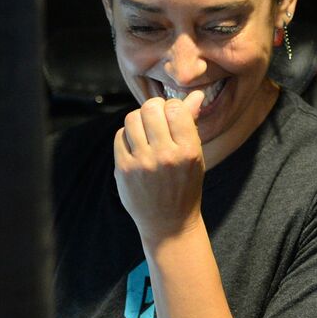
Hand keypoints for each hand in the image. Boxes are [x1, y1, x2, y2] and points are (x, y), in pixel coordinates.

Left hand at [113, 90, 206, 243]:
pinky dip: (127, 135)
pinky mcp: (124, 169)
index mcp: (188, 150)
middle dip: (153, 108)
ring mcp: (142, 163)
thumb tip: (196, 94)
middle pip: (151, 109)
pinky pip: (120, 136)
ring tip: (145, 130)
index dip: (172, 106)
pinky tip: (136, 145)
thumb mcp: (196, 155)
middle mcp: (165, 155)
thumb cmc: (186, 185)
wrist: (169, 223)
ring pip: (132, 119)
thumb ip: (191, 123)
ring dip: (138, 120)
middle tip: (156, 118)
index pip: (175, 108)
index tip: (172, 115)